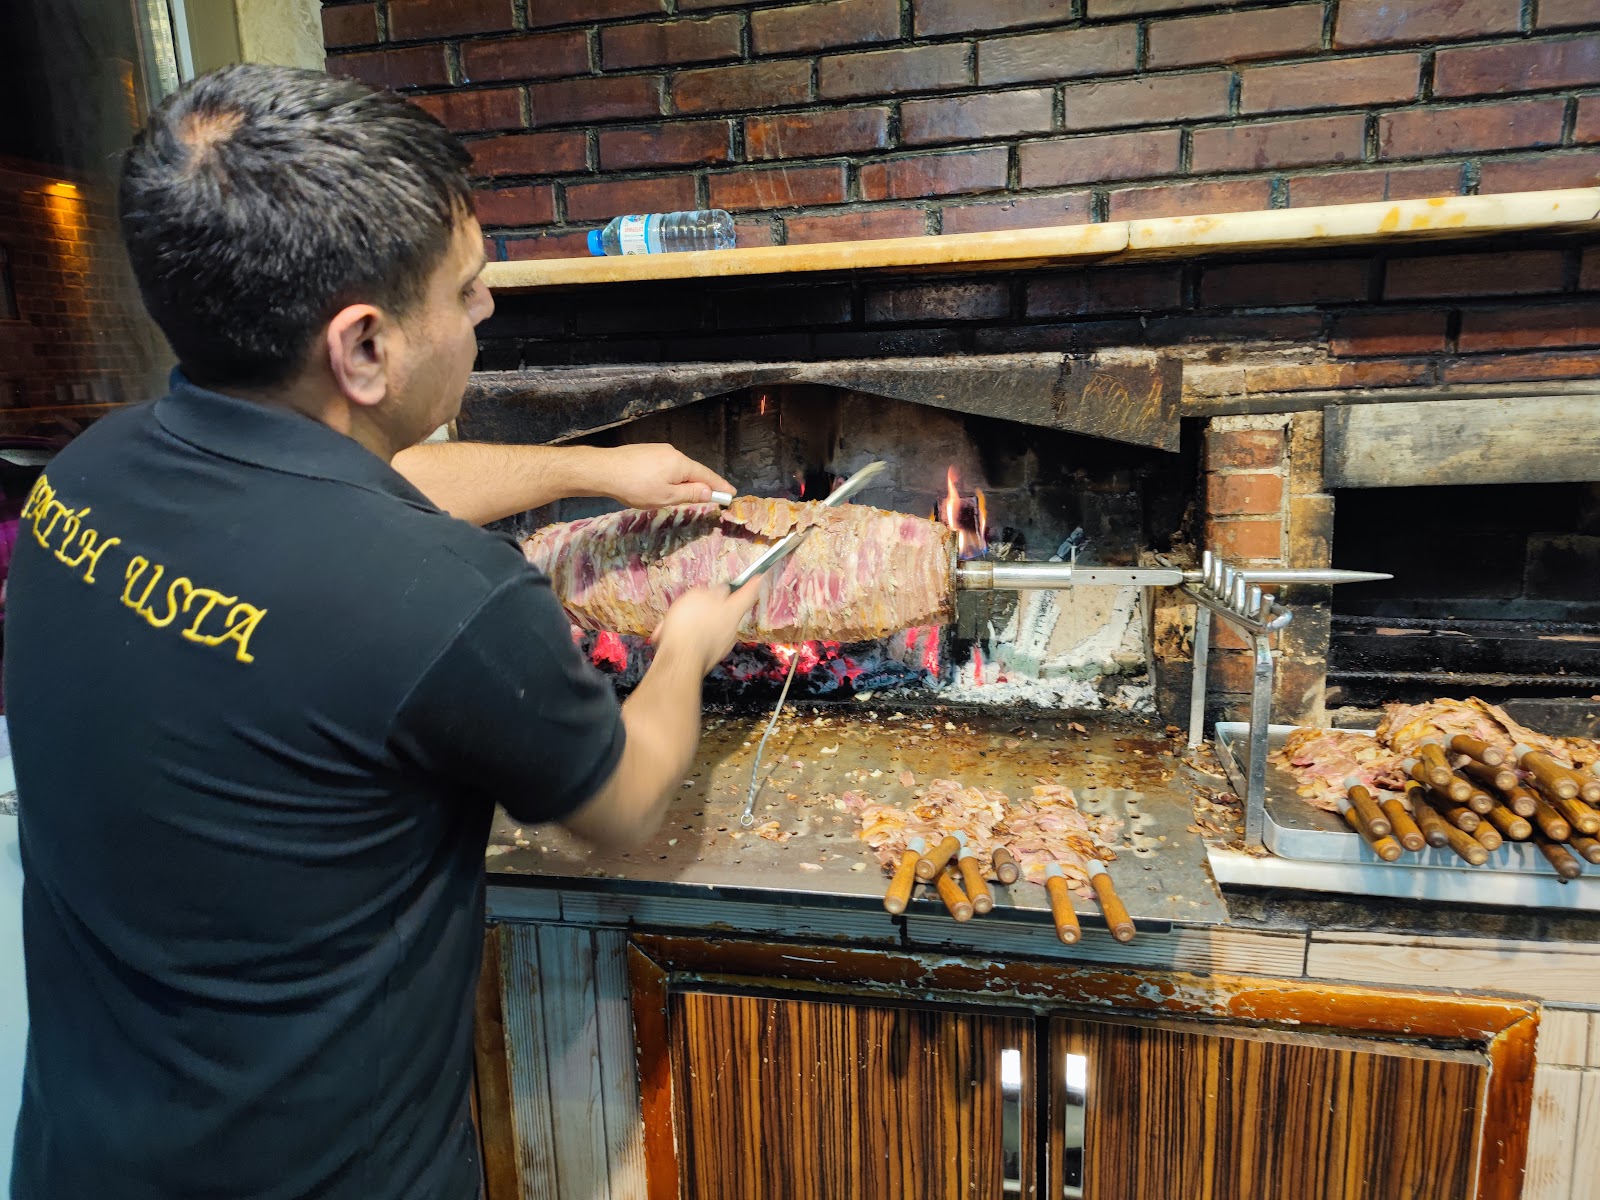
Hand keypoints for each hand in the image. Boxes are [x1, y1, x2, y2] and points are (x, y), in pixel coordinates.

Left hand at [602, 444, 733, 507]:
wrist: (604, 470)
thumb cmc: (637, 487)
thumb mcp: (667, 497)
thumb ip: (690, 494)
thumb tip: (709, 492)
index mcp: (681, 464)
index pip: (707, 476)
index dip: (719, 486)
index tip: (731, 493)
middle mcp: (672, 453)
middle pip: (692, 471)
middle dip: (699, 485)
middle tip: (707, 499)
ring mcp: (658, 450)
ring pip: (677, 469)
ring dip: (681, 483)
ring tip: (676, 497)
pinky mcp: (645, 452)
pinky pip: (665, 466)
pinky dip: (669, 477)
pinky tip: (658, 487)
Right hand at [648, 581, 762, 676]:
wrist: (681, 661)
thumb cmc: (689, 623)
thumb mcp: (697, 596)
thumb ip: (710, 593)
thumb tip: (720, 593)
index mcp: (732, 611)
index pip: (747, 594)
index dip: (752, 584)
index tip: (758, 577)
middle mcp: (731, 630)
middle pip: (725, 613)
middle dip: (708, 609)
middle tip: (690, 605)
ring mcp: (721, 647)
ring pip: (707, 628)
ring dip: (691, 624)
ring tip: (670, 625)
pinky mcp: (708, 659)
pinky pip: (698, 642)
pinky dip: (686, 638)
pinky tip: (668, 637)